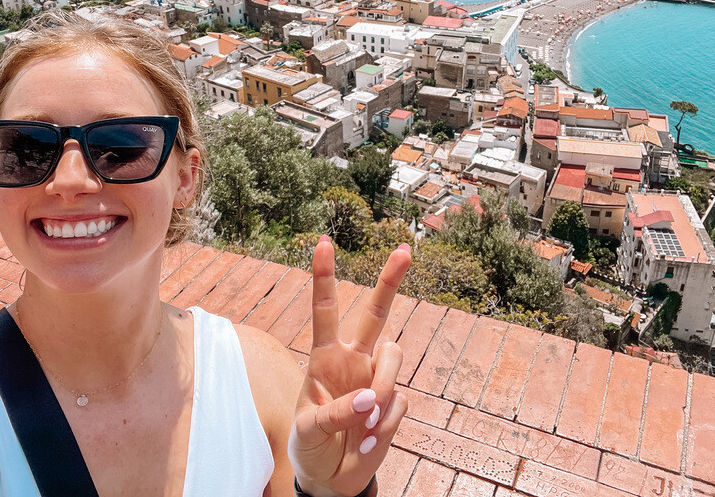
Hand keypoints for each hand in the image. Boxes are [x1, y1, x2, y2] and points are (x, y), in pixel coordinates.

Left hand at [288, 235, 411, 496]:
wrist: (331, 479)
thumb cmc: (310, 446)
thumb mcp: (309, 431)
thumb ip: (335, 412)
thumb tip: (370, 398)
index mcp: (325, 358)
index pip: (324, 310)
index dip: (324, 276)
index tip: (323, 242)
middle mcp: (354, 360)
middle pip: (376, 313)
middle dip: (390, 281)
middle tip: (405, 249)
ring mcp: (376, 380)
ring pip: (394, 357)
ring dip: (383, 388)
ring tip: (364, 426)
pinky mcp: (393, 403)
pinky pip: (398, 403)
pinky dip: (383, 427)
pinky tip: (366, 443)